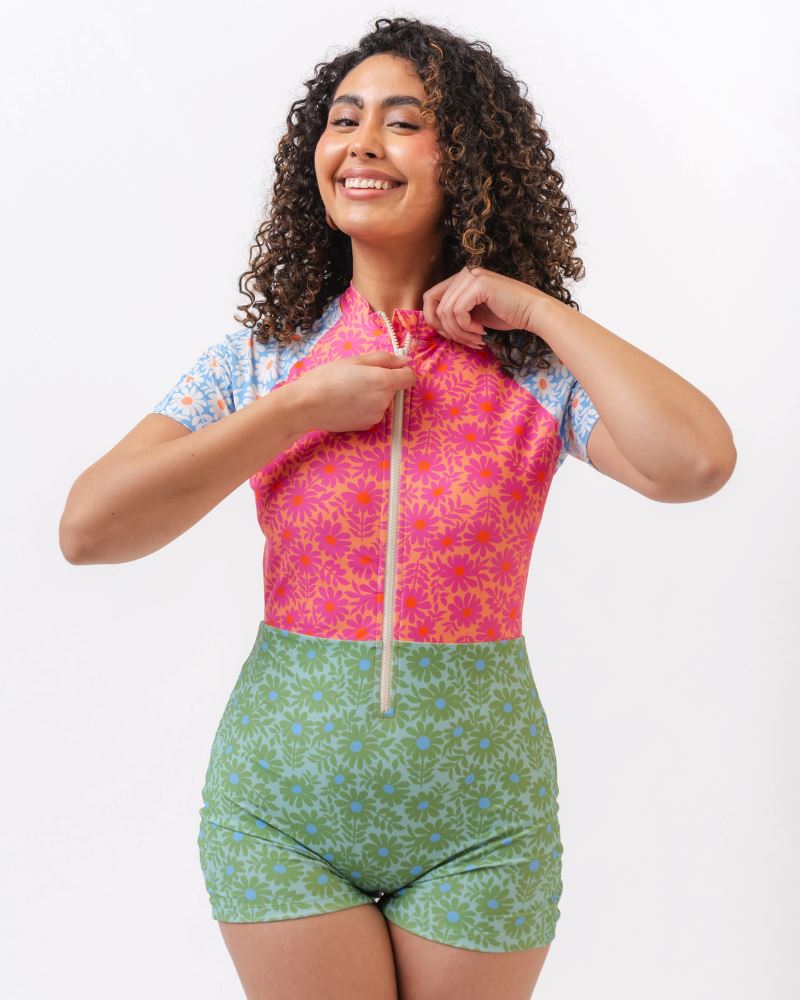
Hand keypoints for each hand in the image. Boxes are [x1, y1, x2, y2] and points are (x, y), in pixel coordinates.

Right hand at [291, 351, 415, 433]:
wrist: (307, 406)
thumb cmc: (328, 377)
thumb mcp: (355, 360)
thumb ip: (384, 359)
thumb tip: (405, 360)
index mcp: (384, 381)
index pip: (410, 377)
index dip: (402, 371)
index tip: (389, 368)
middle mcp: (385, 401)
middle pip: (393, 389)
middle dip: (381, 382)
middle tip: (357, 378)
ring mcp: (376, 416)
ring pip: (382, 401)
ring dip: (373, 396)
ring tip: (349, 392)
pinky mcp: (367, 426)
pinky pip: (373, 413)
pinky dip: (365, 408)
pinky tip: (347, 404)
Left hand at [421, 266, 544, 349]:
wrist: (533, 312)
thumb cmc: (506, 315)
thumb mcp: (473, 314)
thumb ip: (454, 314)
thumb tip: (433, 325)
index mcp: (460, 279)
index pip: (430, 298)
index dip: (434, 321)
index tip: (452, 336)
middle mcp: (463, 273)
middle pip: (435, 306)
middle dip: (448, 330)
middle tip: (467, 341)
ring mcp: (471, 276)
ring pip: (445, 311)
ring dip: (459, 332)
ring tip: (476, 339)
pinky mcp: (479, 284)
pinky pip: (458, 312)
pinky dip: (467, 327)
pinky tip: (482, 331)